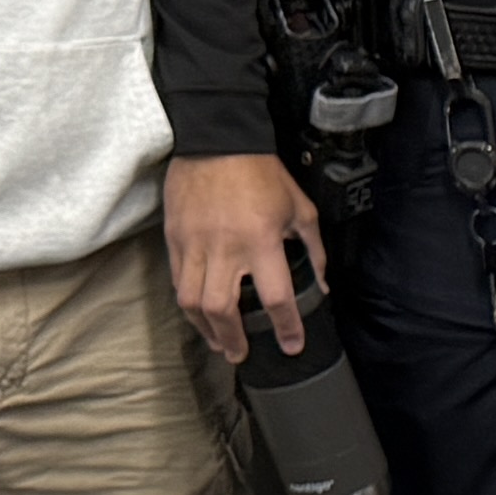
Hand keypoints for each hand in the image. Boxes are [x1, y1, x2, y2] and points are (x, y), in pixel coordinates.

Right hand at [166, 153, 324, 357]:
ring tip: (219, 342)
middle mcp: (225, 247)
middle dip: (233, 339)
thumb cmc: (261, 172)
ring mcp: (195, 244)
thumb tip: (320, 284)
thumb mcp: (299, 207)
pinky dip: (188, 305)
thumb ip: (313, 249)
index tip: (290, 345)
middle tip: (241, 354)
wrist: (217, 140)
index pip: (276, 296)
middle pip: (223, 309)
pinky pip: (178, 282)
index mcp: (261, 240)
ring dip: (206, 330)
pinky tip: (199, 315)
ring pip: (192, 302)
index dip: (286, 327)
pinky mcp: (174, 239)